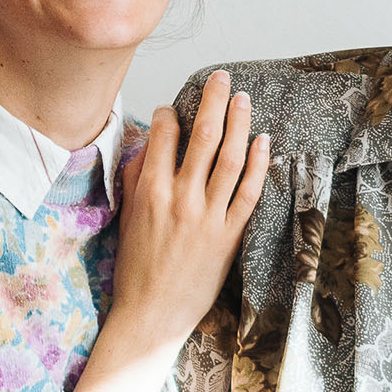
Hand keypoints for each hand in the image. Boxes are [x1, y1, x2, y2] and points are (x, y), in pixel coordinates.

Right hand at [84, 74, 271, 391]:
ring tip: (244, 99)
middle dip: (214, 100)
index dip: (171, 114)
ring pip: (231, 158)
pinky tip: (264, 142)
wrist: (152, 314)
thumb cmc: (136, 269)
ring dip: (240, 123)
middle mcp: (180, 197)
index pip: (164, 135)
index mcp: (149, 191)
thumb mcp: (127, 218)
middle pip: (204, 136)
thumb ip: (137, 179)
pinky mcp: (229, 235)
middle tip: (221, 77)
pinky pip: (249, 192)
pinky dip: (259, 164)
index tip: (175, 108)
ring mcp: (208, 216)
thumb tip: (148, 146)